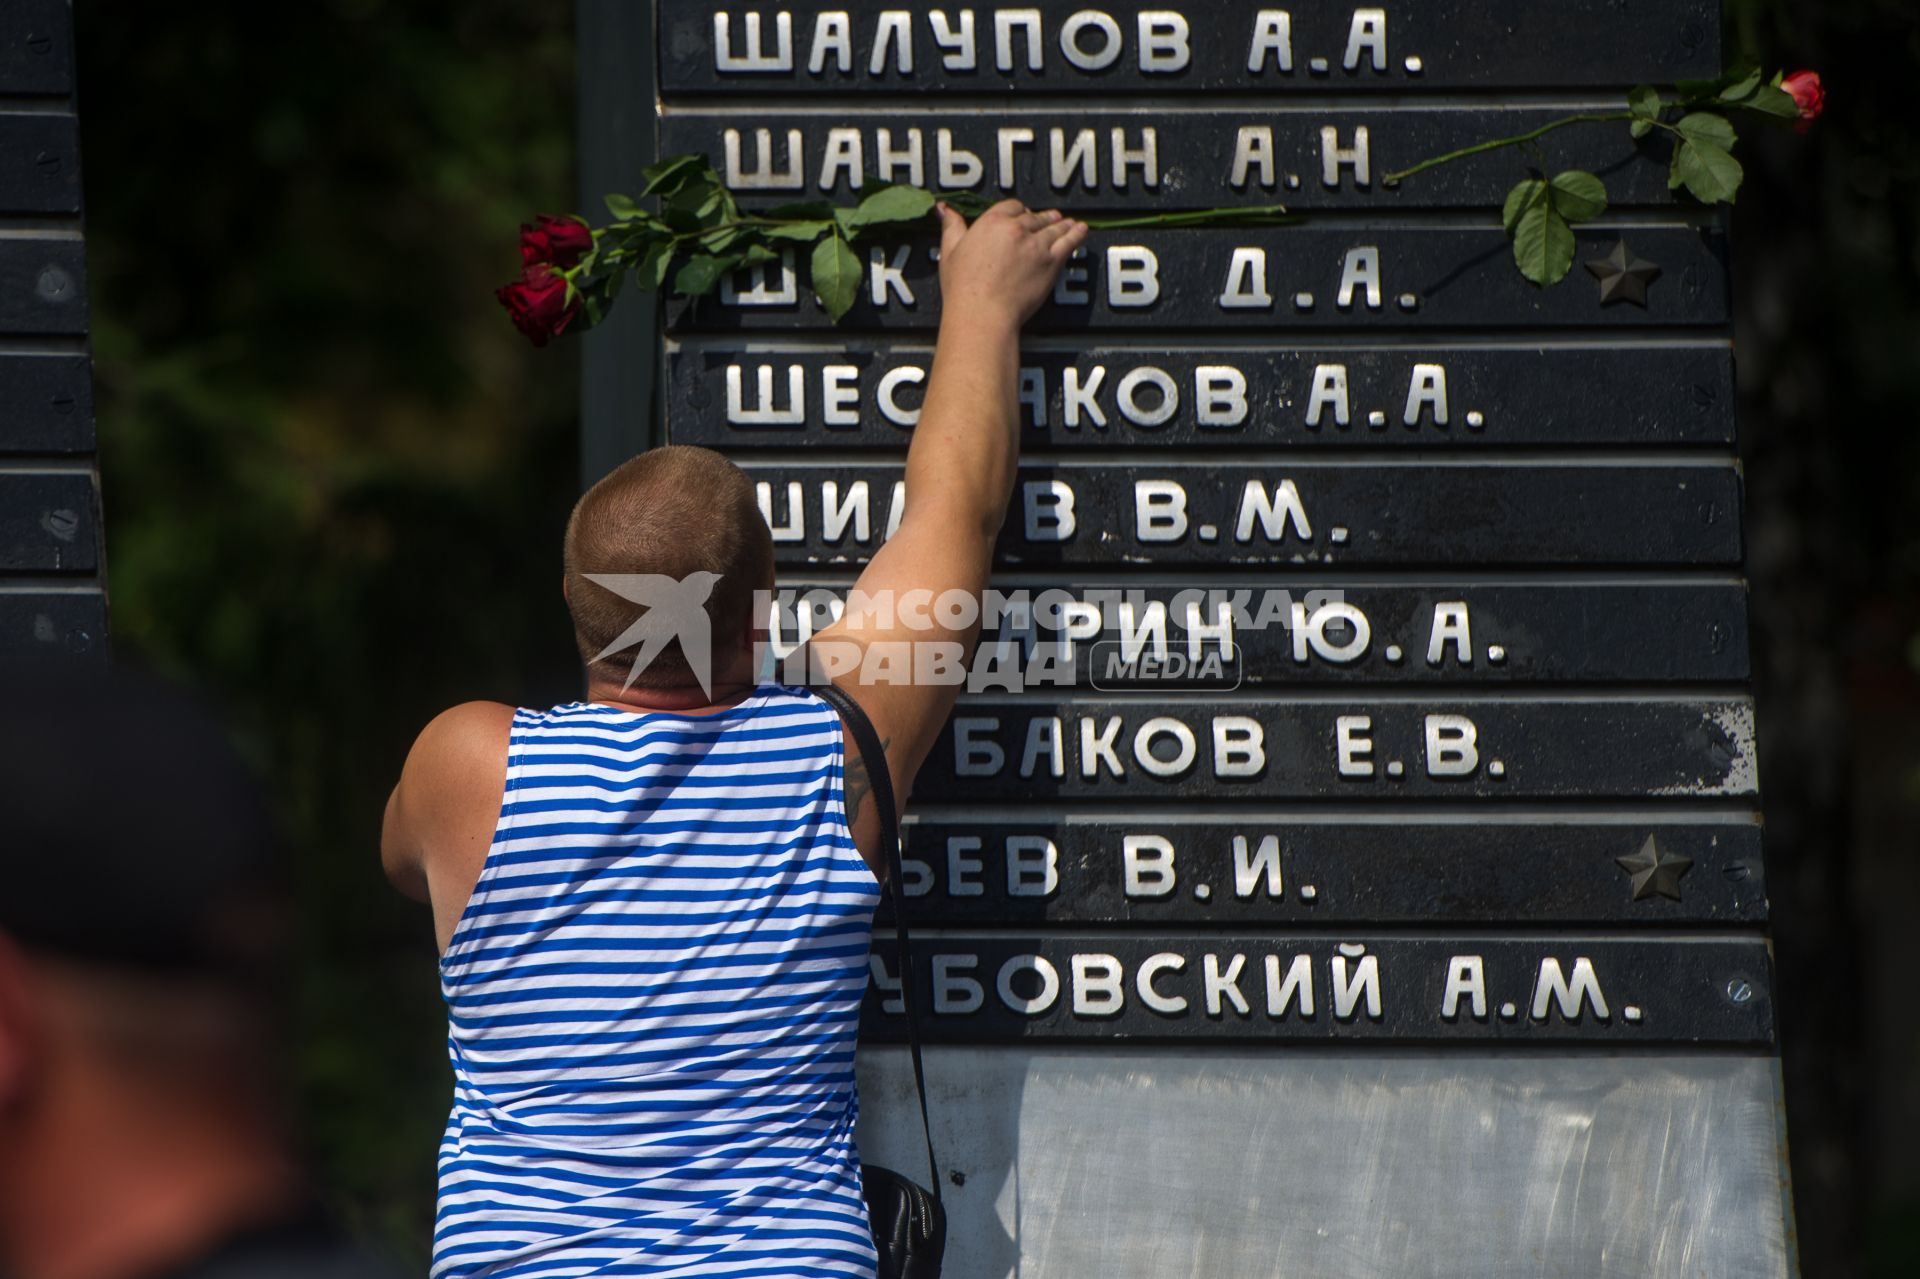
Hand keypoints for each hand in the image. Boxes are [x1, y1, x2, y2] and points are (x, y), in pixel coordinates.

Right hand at [936, 199, 1088, 329]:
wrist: (983, 311)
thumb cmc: (963, 287)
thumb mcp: (950, 251)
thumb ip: (951, 226)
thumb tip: (944, 209)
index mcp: (992, 221)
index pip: (1012, 206)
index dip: (1019, 210)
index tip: (1022, 214)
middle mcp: (1017, 228)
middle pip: (1035, 217)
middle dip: (1042, 218)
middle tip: (1050, 218)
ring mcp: (1037, 244)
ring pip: (1054, 227)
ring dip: (1062, 224)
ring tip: (1069, 222)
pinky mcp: (1051, 262)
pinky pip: (1068, 242)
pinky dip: (1077, 234)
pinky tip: (1081, 230)